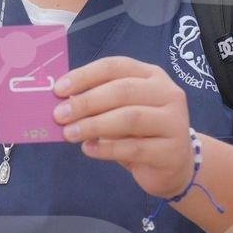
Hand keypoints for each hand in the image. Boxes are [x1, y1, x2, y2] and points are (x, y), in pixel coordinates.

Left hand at [53, 56, 192, 198]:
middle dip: (86, 102)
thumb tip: (63, 102)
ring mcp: (174, 122)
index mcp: (151, 75)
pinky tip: (88, 149)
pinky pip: (134, 148)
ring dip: (94, 125)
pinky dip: (107, 148)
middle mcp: (167, 93)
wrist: (174, 165)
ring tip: (69, 133)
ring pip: (130, 118)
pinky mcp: (172, 151)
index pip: (116, 66)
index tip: (58, 89)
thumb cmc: (141, 133)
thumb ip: (97, 103)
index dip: (85, 75)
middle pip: (123, 91)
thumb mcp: (120, 111)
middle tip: (59, 115)